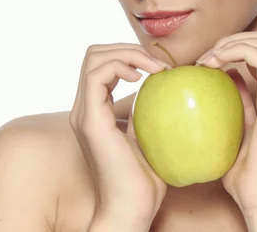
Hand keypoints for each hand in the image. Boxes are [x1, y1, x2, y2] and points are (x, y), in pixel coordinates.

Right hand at [69, 43, 169, 230]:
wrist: (132, 208)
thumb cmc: (146, 179)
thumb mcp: (151, 136)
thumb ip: (150, 113)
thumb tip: (172, 90)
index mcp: (96, 110)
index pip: (103, 64)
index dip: (129, 55)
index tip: (160, 67)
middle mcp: (85, 108)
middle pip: (95, 54)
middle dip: (127, 47)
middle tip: (157, 63)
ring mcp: (84, 113)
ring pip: (94, 57)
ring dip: (128, 53)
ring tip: (154, 67)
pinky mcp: (90, 119)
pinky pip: (98, 75)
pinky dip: (122, 65)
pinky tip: (145, 76)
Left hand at [196, 31, 256, 217]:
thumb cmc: (247, 175)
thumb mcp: (238, 131)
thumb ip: (239, 104)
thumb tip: (227, 77)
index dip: (234, 46)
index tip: (206, 62)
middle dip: (233, 38)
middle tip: (206, 57)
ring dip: (233, 42)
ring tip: (208, 59)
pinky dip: (236, 52)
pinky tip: (214, 64)